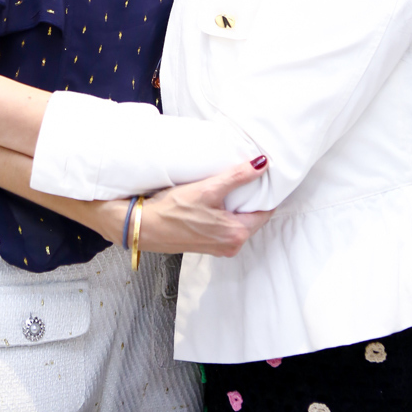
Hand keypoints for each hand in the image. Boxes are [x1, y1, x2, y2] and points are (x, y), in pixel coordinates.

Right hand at [102, 159, 271, 257]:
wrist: (144, 226)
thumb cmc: (173, 210)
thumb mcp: (208, 189)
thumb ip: (238, 176)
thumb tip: (262, 164)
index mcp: (236, 234)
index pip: (266, 211)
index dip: (267, 192)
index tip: (266, 176)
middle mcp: (232, 245)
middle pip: (254, 217)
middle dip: (253, 198)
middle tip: (251, 176)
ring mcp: (220, 248)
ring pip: (240, 222)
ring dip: (239, 206)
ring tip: (235, 185)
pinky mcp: (208, 245)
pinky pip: (227, 227)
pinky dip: (227, 214)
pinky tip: (219, 200)